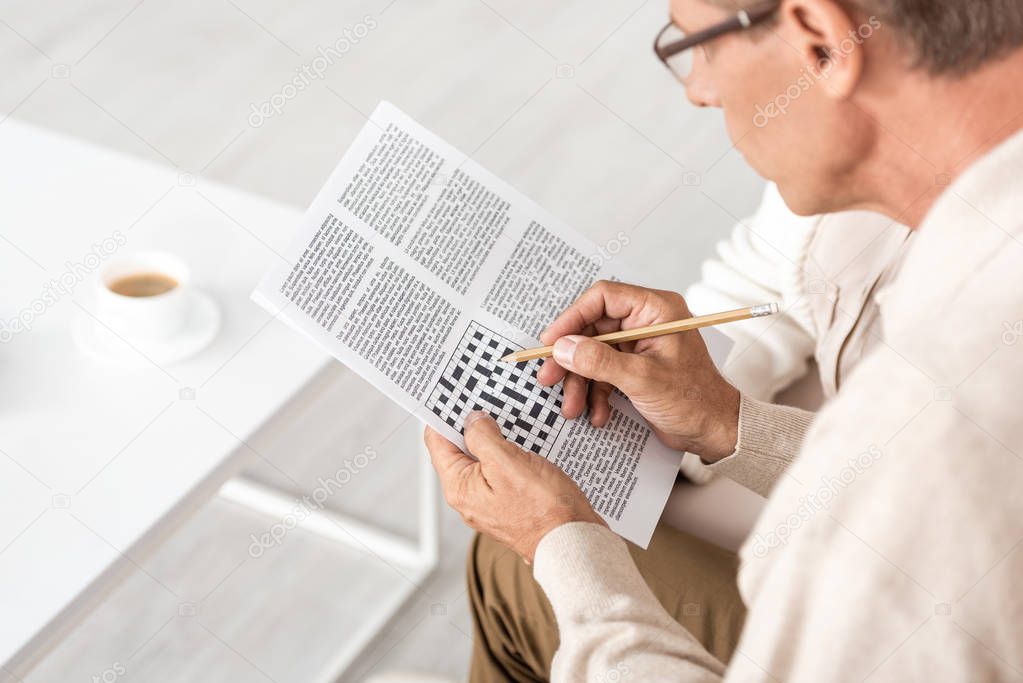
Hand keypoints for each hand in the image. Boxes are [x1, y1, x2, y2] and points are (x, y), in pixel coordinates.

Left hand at [425, 411, 604, 562]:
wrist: (574, 544)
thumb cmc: (544, 510)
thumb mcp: (507, 462)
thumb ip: (482, 436)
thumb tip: (472, 420)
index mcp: (459, 487)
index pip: (437, 440)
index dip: (443, 413)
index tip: (454, 391)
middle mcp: (469, 497)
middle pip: (460, 449)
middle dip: (471, 423)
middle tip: (484, 397)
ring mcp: (490, 502)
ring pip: (484, 459)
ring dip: (495, 437)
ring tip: (507, 415)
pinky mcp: (511, 504)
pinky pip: (503, 472)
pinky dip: (510, 453)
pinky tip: (525, 441)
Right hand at [536, 280, 739, 461]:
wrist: (714, 432)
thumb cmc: (695, 400)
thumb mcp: (642, 379)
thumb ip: (599, 361)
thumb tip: (564, 347)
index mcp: (656, 310)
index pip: (603, 298)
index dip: (572, 318)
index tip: (552, 341)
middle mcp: (646, 322)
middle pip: (592, 328)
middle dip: (571, 359)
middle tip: (549, 377)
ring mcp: (639, 345)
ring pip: (593, 354)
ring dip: (580, 382)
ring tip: (573, 407)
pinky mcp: (634, 367)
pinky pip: (602, 372)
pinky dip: (595, 393)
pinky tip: (597, 414)